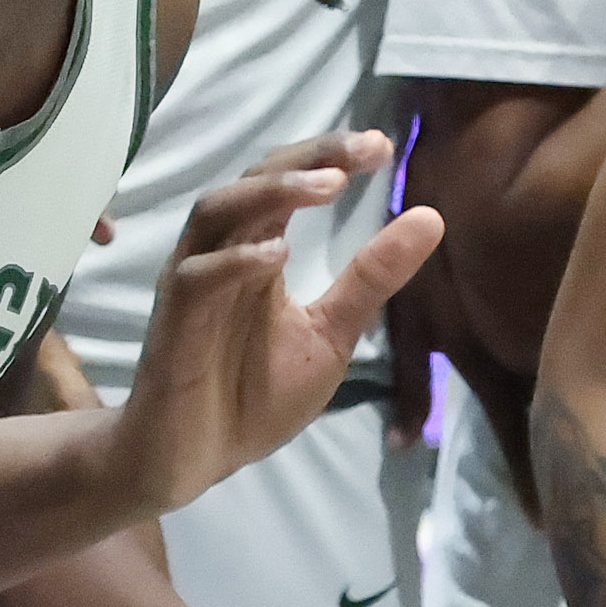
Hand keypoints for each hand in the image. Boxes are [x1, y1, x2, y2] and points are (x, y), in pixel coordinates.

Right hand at [113, 134, 443, 516]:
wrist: (195, 459)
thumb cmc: (253, 395)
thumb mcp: (331, 334)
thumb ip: (371, 279)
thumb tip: (431, 217)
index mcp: (256, 250)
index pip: (288, 182)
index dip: (329, 155)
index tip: (382, 147)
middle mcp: (221, 252)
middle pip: (254, 178)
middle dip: (308, 157)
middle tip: (360, 149)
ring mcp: (193, 281)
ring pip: (218, 211)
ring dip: (271, 192)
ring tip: (327, 185)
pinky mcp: (174, 320)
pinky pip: (198, 277)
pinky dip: (235, 261)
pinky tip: (276, 255)